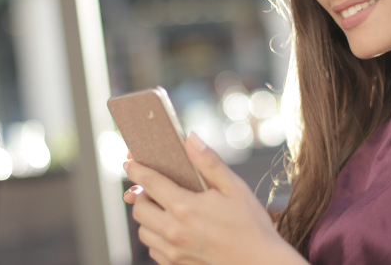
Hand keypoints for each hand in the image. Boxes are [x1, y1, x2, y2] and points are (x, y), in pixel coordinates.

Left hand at [123, 133, 306, 264]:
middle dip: (141, 194)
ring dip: (148, 217)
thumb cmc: (251, 225)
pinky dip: (156, 236)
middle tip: (154, 187)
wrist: (261, 263)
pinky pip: (152, 249)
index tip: (129, 161)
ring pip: (143, 231)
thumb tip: (189, 139)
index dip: (136, 168)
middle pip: (139, 207)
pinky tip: (173, 229)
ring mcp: (173, 251)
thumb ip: (209, 162)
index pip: (149, 182)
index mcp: (185, 207)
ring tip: (165, 208)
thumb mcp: (235, 187)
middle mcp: (173, 231)